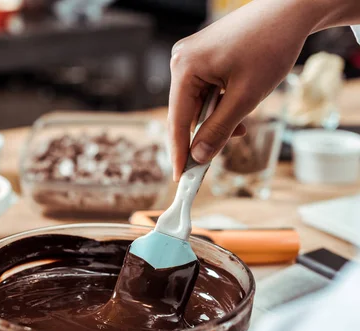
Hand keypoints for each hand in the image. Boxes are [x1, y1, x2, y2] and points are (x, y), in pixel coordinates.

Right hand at [168, 0, 325, 178]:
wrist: (289, 11)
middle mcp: (181, 61)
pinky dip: (219, 104)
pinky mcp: (203, 57)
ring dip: (216, 118)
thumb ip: (219, 130)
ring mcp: (191, 57)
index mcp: (184, 68)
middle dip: (204, 133)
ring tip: (241, 121)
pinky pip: (204, 90)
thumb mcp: (245, 97)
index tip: (181, 177)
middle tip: (217, 155)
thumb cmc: (270, 45)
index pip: (177, 120)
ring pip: (197, 103)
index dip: (179, 152)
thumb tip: (199, 156)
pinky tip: (237, 104)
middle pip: (185, 113)